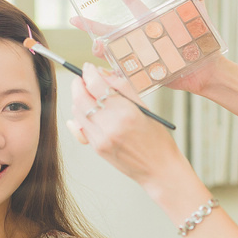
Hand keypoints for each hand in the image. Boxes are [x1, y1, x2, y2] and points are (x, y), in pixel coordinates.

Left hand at [67, 63, 189, 187]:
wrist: (159, 170)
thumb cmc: (157, 139)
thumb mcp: (145, 108)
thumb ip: (123, 88)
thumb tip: (103, 74)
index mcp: (125, 112)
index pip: (96, 85)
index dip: (89, 72)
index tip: (88, 67)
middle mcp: (110, 126)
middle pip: (80, 97)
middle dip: (78, 83)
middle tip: (83, 78)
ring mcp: (101, 139)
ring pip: (77, 111)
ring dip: (78, 98)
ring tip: (87, 94)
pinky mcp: (97, 148)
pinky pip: (80, 127)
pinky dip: (80, 115)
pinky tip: (88, 111)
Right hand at [68, 0, 226, 98]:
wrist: (209, 71)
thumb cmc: (204, 42)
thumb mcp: (200, 15)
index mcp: (152, 21)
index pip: (131, 2)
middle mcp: (143, 36)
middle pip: (112, 30)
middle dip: (92, 26)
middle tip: (75, 20)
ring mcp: (141, 54)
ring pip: (114, 51)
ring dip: (102, 48)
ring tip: (98, 47)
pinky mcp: (144, 71)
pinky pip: (125, 71)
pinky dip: (115, 71)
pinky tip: (110, 70)